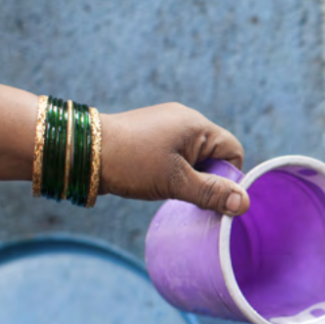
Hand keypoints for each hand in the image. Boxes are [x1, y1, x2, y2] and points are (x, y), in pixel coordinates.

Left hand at [98, 102, 248, 214]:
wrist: (81, 151)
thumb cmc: (131, 164)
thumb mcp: (175, 182)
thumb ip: (211, 193)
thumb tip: (243, 204)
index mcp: (197, 125)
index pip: (233, 151)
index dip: (229, 176)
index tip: (210, 194)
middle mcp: (185, 119)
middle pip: (215, 153)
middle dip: (207, 177)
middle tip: (188, 193)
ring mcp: (167, 124)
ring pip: (195, 156)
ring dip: (190, 174)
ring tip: (170, 186)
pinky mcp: (152, 133)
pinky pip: (178, 153)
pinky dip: (175, 168)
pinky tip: (158, 178)